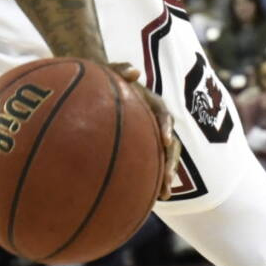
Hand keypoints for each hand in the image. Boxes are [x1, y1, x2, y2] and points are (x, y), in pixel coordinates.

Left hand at [110, 62, 183, 198]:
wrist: (94, 87)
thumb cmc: (102, 77)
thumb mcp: (108, 68)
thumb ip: (119, 67)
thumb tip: (133, 72)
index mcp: (151, 104)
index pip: (164, 115)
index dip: (167, 128)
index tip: (166, 141)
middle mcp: (153, 122)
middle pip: (169, 144)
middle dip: (170, 163)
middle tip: (168, 181)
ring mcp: (148, 136)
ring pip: (162, 159)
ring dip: (165, 177)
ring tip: (163, 197)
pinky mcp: (140, 148)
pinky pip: (148, 165)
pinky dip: (148, 180)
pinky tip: (140, 199)